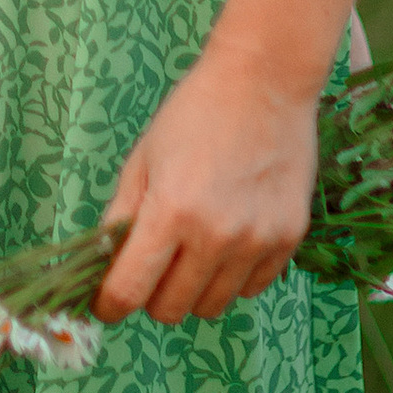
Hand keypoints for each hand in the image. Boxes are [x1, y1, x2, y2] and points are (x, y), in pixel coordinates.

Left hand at [91, 43, 320, 326]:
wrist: (264, 82)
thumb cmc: (194, 114)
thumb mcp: (143, 159)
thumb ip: (121, 218)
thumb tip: (103, 268)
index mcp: (171, 212)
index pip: (131, 291)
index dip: (110, 304)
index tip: (106, 304)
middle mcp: (216, 236)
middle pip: (172, 309)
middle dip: (151, 296)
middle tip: (152, 267)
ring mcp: (257, 241)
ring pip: (212, 307)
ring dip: (193, 289)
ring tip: (192, 249)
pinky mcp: (289, 239)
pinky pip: (252, 288)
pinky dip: (232, 277)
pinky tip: (227, 240)